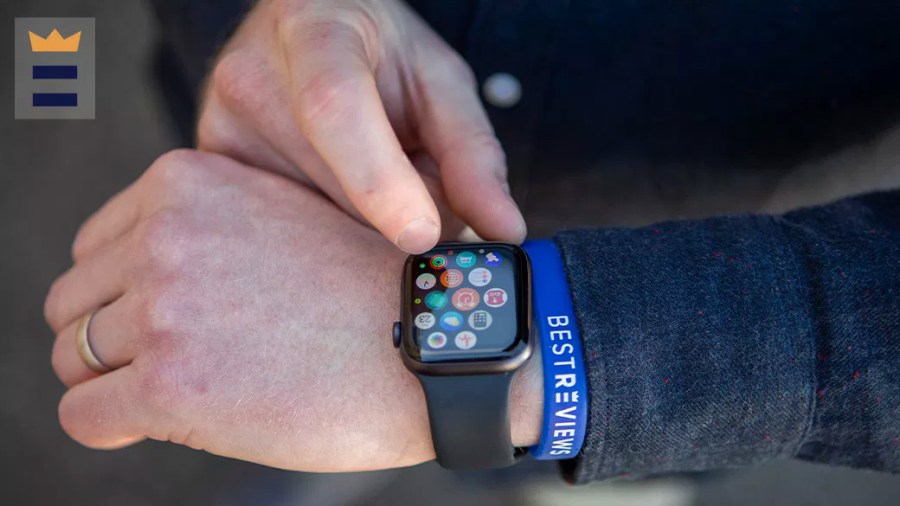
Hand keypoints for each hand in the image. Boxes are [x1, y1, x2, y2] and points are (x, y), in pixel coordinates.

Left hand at [44, 150, 540, 470]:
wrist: (438, 343)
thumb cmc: (374, 291)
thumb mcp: (285, 220)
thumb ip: (210, 228)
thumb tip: (143, 277)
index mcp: (189, 183)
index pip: (97, 245)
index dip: (128, 292)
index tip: (174, 319)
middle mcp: (166, 236)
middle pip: (74, 300)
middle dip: (115, 336)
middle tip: (179, 359)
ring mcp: (166, 309)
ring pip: (72, 356)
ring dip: (116, 381)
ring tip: (185, 390)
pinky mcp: (172, 385)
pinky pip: (84, 415)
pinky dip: (113, 425)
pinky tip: (162, 422)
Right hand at [197, 0, 526, 253]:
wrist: (312, 31)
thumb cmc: (383, 55)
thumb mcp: (441, 84)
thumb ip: (473, 155)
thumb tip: (505, 232)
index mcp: (315, 33)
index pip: (335, 108)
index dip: (378, 181)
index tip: (421, 235)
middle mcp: (251, 78)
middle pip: (334, 187)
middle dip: (395, 215)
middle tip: (418, 187)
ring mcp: (219, 127)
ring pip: (311, 222)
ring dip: (362, 226)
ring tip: (372, 177)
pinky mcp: (211, 168)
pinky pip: (281, 229)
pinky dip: (326, 230)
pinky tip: (336, 194)